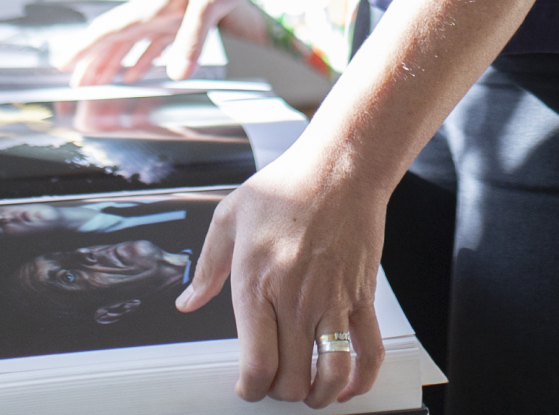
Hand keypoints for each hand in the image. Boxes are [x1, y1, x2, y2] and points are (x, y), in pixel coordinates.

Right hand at [63, 0, 268, 85]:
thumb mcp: (210, 1)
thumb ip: (192, 38)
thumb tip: (177, 76)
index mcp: (151, 6)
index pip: (106, 31)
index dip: (82, 50)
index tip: (59, 66)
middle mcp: (155, 9)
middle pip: (114, 41)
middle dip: (93, 64)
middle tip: (75, 88)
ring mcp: (170, 11)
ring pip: (133, 43)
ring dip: (116, 63)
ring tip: (101, 85)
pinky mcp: (189, 12)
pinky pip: (159, 42)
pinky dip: (147, 58)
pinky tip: (142, 73)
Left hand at [177, 140, 387, 406]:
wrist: (340, 167)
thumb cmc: (286, 187)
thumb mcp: (230, 218)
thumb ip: (207, 267)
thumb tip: (188, 302)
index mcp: (257, 284)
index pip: (257, 365)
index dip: (251, 389)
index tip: (248, 386)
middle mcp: (295, 300)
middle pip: (291, 379)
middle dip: (281, 392)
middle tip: (276, 382)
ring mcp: (333, 300)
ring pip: (331, 374)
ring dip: (320, 394)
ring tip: (310, 390)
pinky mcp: (362, 296)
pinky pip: (369, 351)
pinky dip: (362, 379)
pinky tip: (348, 384)